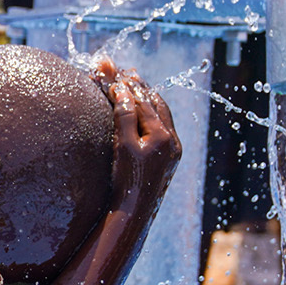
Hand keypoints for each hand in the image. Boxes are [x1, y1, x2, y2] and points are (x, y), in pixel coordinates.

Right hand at [93, 58, 179, 209]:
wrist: (134, 212)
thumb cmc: (126, 181)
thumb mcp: (123, 145)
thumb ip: (125, 115)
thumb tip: (122, 88)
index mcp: (164, 135)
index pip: (143, 102)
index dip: (127, 87)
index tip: (113, 72)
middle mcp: (172, 140)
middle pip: (156, 104)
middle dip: (140, 88)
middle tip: (125, 73)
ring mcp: (172, 149)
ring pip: (161, 114)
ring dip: (146, 99)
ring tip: (133, 85)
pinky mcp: (168, 158)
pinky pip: (161, 127)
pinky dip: (150, 114)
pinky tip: (140, 111)